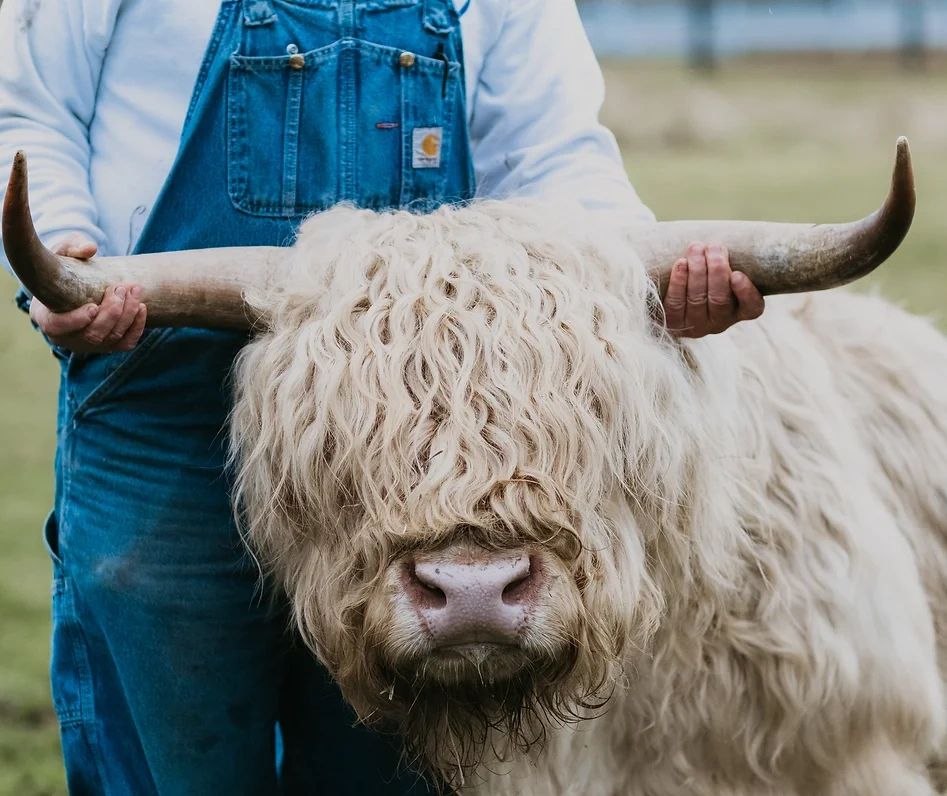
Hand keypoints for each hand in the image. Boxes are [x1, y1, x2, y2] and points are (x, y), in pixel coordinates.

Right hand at [28, 234, 146, 352]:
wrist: (78, 285)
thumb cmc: (64, 269)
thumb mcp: (61, 253)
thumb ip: (71, 247)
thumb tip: (90, 248)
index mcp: (46, 317)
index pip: (57, 327)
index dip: (76, 320)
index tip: (93, 306)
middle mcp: (67, 337)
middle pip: (92, 334)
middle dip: (112, 311)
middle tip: (120, 287)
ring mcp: (89, 344)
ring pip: (111, 338)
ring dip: (127, 314)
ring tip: (134, 290)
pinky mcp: (108, 345)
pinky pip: (126, 344)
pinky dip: (137, 327)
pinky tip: (141, 306)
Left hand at [662, 243, 763, 337]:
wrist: (675, 293)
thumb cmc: (708, 274)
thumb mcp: (724, 270)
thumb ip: (729, 260)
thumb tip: (724, 241)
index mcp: (740, 311)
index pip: (752, 308)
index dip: (745, 293)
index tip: (737, 274)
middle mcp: (720, 322)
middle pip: (720, 299)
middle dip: (717, 269)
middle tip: (713, 246)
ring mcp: (696, 326)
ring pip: (697, 299)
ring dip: (697, 270)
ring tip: (696, 248)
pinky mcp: (674, 323)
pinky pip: (676, 303)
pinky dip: (678, 282)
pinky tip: (681, 263)